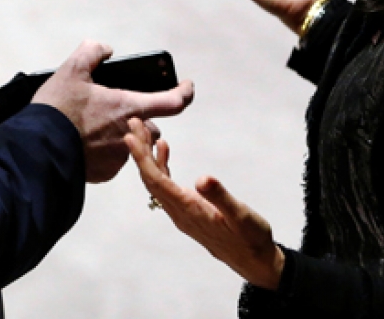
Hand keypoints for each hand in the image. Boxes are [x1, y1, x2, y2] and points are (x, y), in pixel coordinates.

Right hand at [33, 41, 195, 182]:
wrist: (37, 150)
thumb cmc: (57, 110)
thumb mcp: (71, 70)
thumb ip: (92, 51)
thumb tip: (105, 50)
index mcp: (129, 107)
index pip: (174, 102)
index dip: (184, 92)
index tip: (186, 86)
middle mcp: (131, 135)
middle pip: (150, 126)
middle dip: (138, 118)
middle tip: (111, 109)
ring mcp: (119, 157)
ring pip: (130, 144)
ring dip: (120, 136)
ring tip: (91, 128)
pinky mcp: (105, 173)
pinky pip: (113, 160)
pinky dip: (104, 152)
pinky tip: (84, 144)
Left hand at [124, 117, 284, 289]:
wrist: (253, 260)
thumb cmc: (250, 238)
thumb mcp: (241, 216)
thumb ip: (221, 197)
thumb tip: (202, 178)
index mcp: (189, 210)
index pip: (157, 182)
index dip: (142, 159)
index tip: (130, 138)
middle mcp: (179, 212)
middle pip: (151, 179)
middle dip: (140, 151)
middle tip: (132, 122)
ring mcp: (181, 211)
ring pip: (157, 181)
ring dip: (148, 156)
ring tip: (142, 130)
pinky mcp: (187, 209)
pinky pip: (167, 185)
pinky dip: (162, 165)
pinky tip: (163, 148)